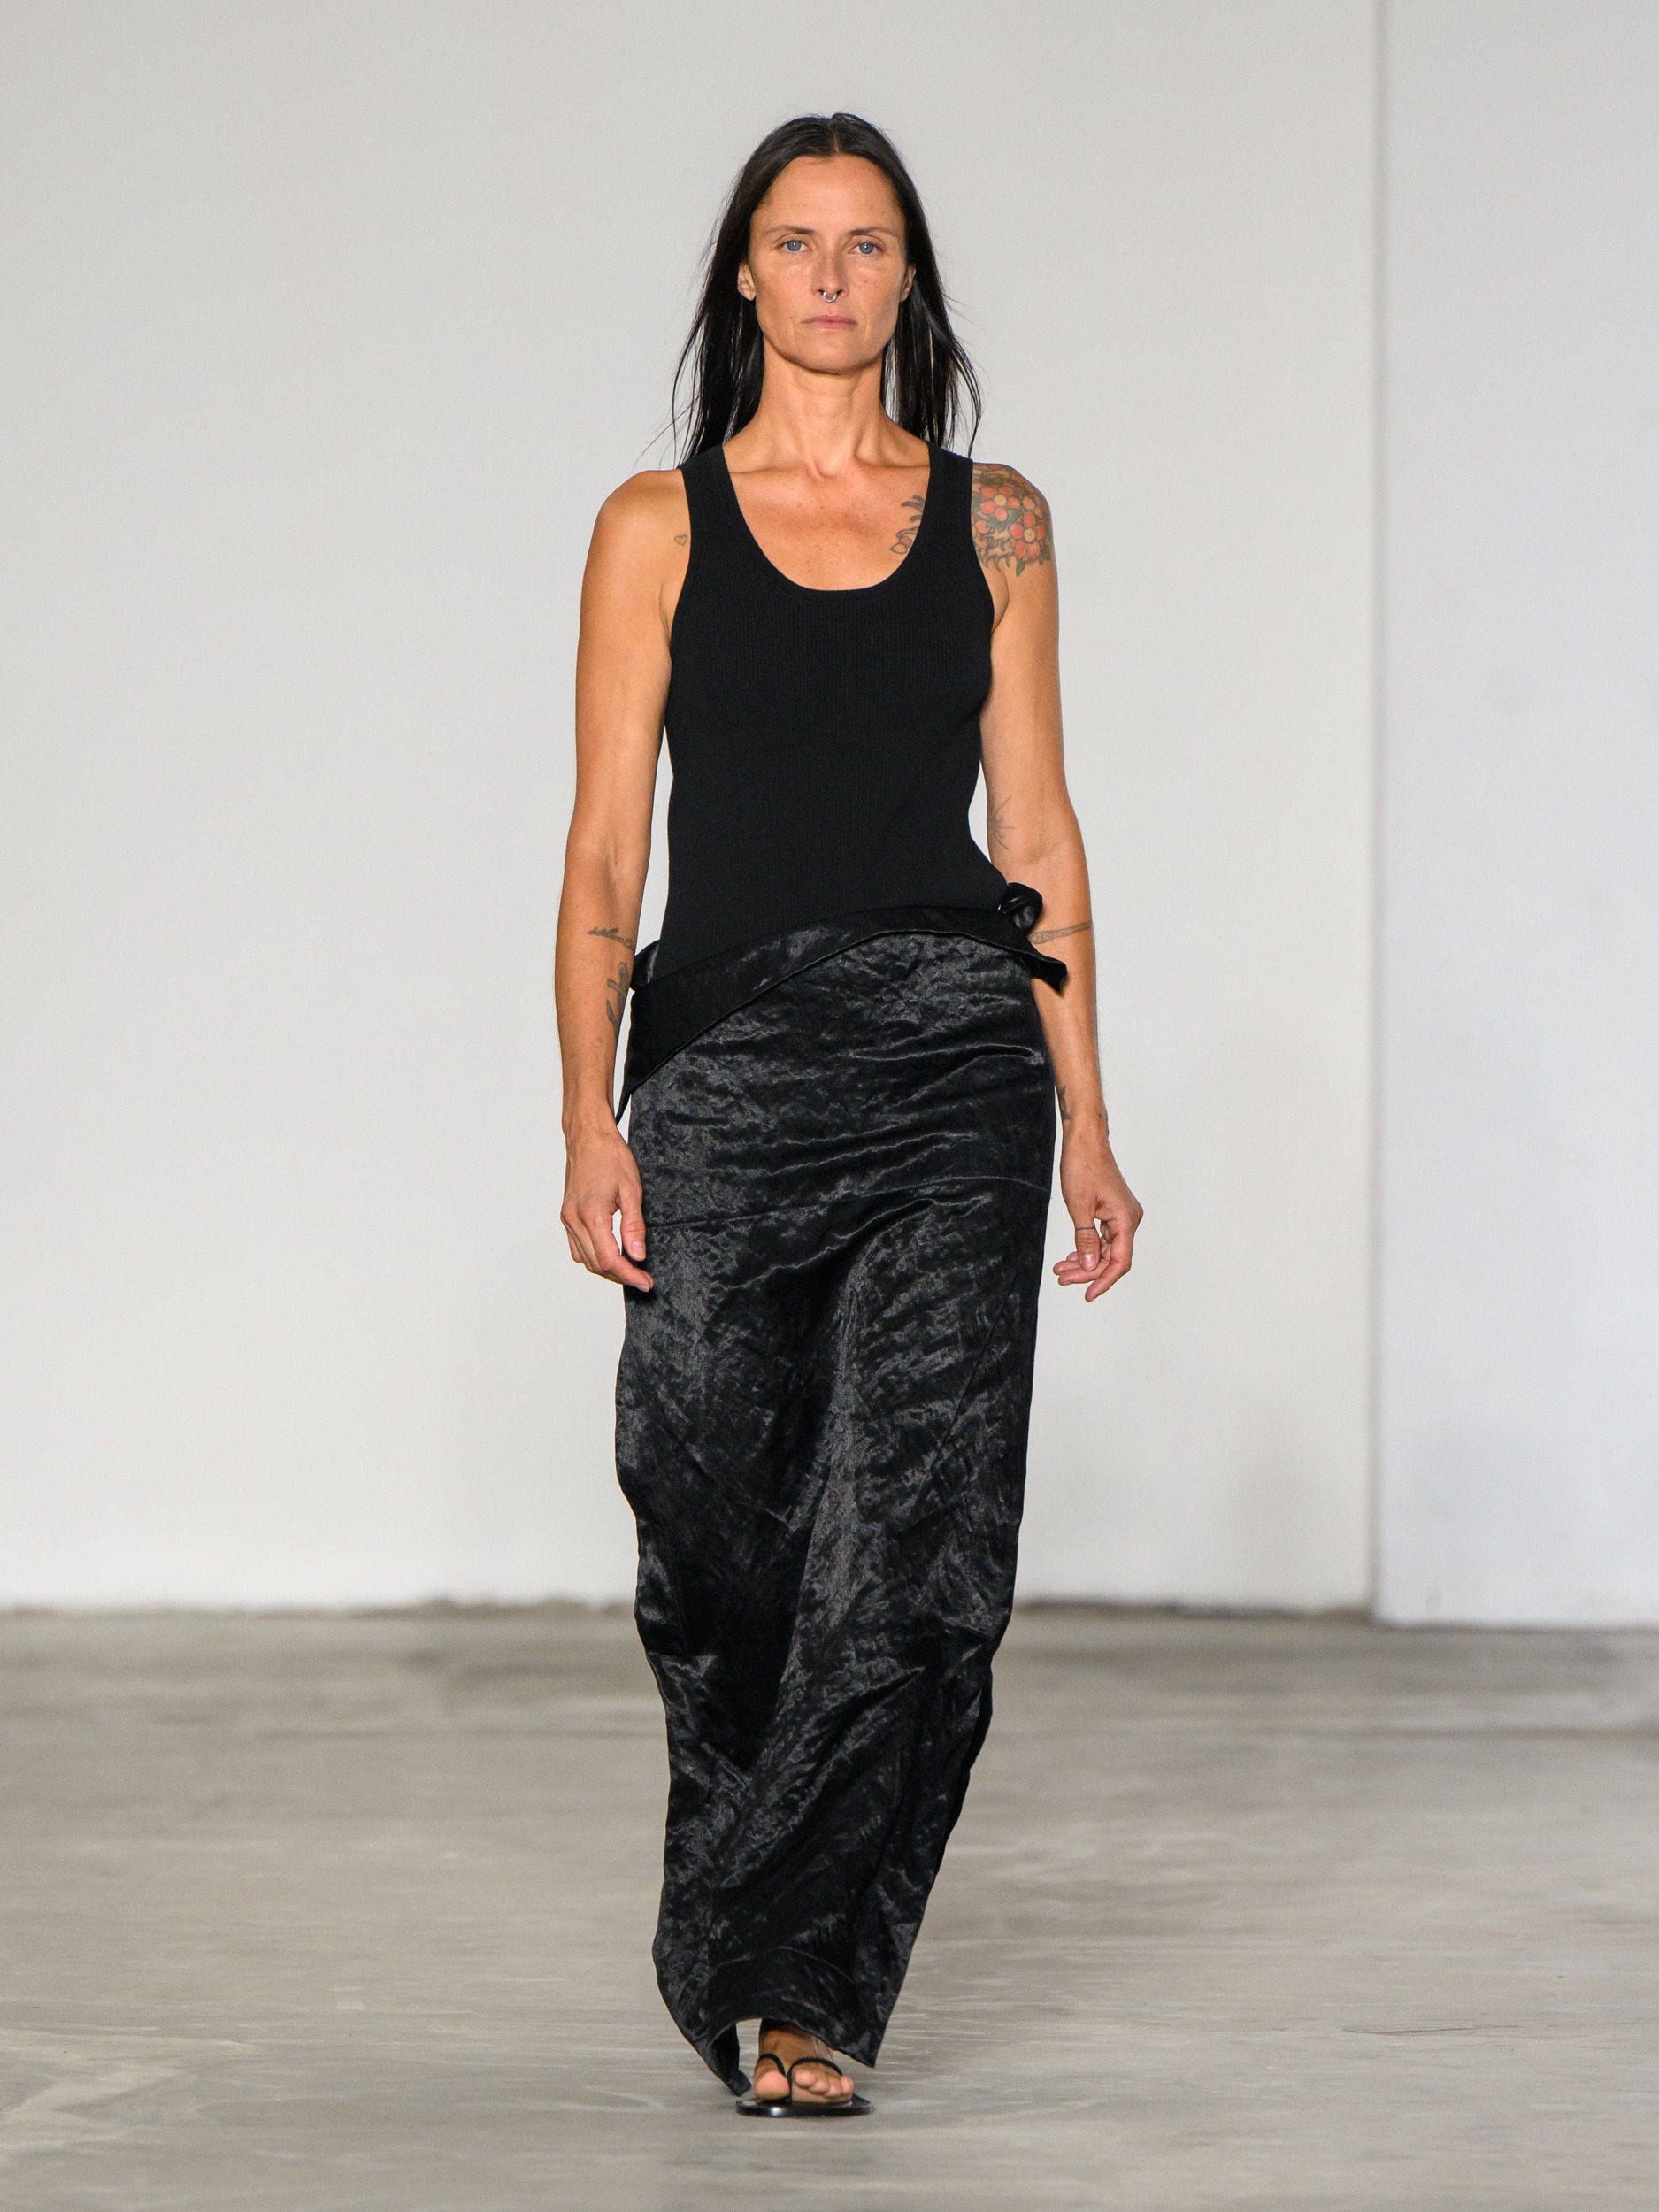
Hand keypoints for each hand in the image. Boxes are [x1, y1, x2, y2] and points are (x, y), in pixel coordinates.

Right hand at [560, 1121, 652, 1290]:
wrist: (588, 1136)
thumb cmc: (610, 1156)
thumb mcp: (632, 1190)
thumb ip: (634, 1226)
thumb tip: (638, 1255)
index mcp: (591, 1215)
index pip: (609, 1259)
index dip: (629, 1275)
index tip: (645, 1282)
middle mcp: (574, 1220)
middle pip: (596, 1264)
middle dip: (620, 1276)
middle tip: (643, 1278)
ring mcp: (567, 1218)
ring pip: (584, 1259)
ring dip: (606, 1269)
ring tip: (629, 1269)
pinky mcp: (566, 1215)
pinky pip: (577, 1247)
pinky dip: (593, 1257)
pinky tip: (610, 1253)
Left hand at [1053, 1127, 1141, 1301]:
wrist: (1084, 1140)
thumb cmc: (1083, 1166)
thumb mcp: (1079, 1207)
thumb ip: (1086, 1240)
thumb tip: (1090, 1267)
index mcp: (1126, 1219)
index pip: (1119, 1262)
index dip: (1103, 1281)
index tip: (1088, 1295)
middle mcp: (1128, 1219)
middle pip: (1111, 1257)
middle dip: (1087, 1271)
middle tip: (1062, 1277)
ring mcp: (1121, 1214)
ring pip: (1105, 1248)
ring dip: (1085, 1260)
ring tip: (1061, 1269)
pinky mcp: (1113, 1210)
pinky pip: (1103, 1236)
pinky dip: (1087, 1246)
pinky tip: (1072, 1255)